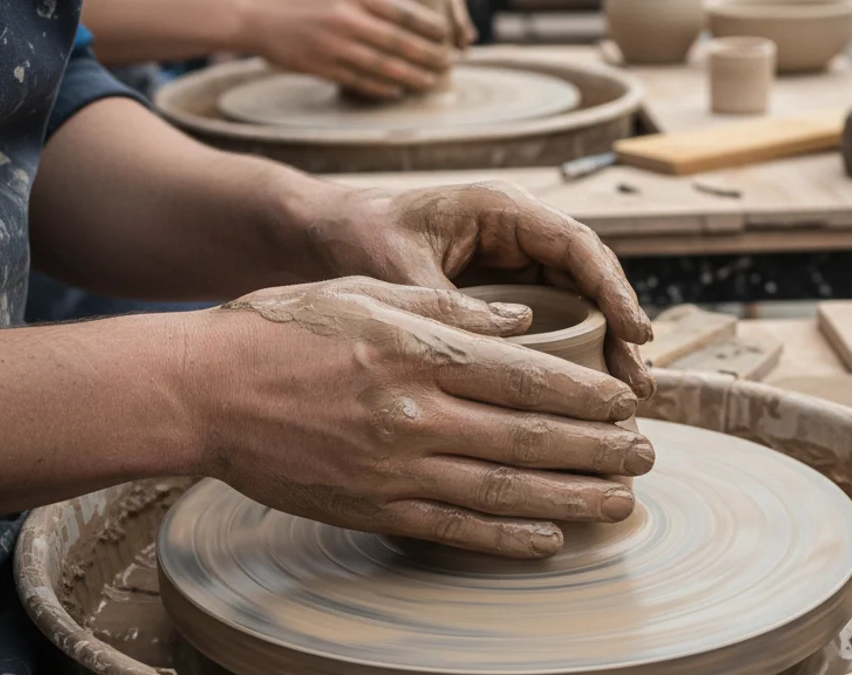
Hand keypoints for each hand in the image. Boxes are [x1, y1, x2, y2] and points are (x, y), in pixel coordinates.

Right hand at [194, 277, 653, 557]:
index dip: (587, 395)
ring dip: (572, 498)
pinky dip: (506, 537)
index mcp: (420, 351)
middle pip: (530, 437)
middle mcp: (417, 412)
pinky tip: (548, 539)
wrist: (204, 390)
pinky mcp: (373, 507)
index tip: (627, 402)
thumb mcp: (368, 293)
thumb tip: (522, 319)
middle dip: (599, 449)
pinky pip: (453, 528)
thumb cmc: (283, 329)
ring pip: (504, 490)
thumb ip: (450, 308)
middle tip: (646, 455)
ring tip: (621, 502)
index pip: (529, 377)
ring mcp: (396, 467)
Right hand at [237, 0, 476, 98]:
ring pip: (381, 65)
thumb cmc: (301, 1)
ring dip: (410, 76)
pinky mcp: (320, 67)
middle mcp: (345, 20)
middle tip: (447, 64)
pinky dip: (380, 87)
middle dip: (427, 55)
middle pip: (397, 42)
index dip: (428, 27)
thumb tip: (402, 10)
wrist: (256, 17)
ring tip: (429, 82)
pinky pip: (358, 81)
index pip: (401, 12)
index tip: (445, 37)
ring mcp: (333, 46)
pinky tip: (397, 92)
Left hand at [306, 181, 655, 399]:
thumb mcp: (400, 268)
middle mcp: (519, 235)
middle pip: (590, 280)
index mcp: (504, 211)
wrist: (324, 240)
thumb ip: (449, 304)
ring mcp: (514, 266)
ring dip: (602, 348)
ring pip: (577, 305)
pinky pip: (551, 322)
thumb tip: (508, 346)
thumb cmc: (361, 238)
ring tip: (624, 399)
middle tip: (638, 383)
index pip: (578, 248)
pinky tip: (581, 398)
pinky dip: (570, 356)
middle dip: (619, 329)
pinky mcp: (503, 296)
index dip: (614, 290)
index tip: (636, 334)